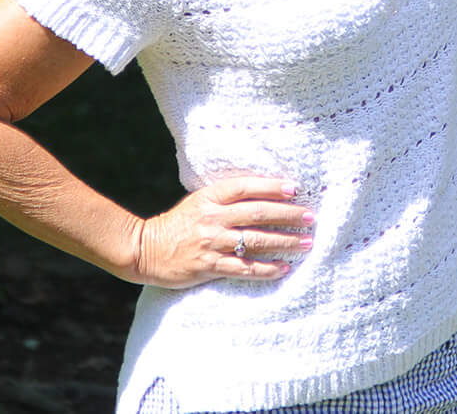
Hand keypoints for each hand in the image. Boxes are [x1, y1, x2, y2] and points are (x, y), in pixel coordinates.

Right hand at [129, 176, 313, 288]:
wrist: (146, 249)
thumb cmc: (178, 224)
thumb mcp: (199, 201)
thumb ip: (225, 198)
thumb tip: (262, 194)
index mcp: (210, 197)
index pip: (245, 187)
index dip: (271, 186)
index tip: (295, 188)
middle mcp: (212, 218)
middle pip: (256, 213)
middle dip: (287, 215)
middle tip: (310, 217)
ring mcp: (211, 242)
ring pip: (254, 240)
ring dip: (283, 241)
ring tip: (305, 243)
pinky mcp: (208, 266)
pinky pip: (243, 268)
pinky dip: (266, 268)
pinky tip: (283, 268)